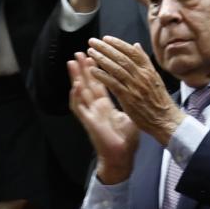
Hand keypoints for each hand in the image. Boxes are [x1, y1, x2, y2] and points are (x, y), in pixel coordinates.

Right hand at [68, 52, 139, 184]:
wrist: (122, 156)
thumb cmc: (126, 138)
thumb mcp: (130, 115)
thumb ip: (130, 100)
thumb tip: (137, 90)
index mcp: (105, 105)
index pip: (100, 83)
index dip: (97, 70)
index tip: (95, 55)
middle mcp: (96, 107)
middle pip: (88, 84)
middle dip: (83, 68)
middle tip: (79, 52)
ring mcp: (90, 114)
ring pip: (80, 92)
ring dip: (76, 77)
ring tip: (72, 62)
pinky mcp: (88, 122)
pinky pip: (80, 108)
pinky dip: (77, 96)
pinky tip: (76, 85)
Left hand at [85, 36, 183, 145]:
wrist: (165, 119)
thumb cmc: (160, 100)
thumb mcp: (155, 77)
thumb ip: (145, 62)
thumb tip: (136, 45)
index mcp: (149, 70)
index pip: (133, 52)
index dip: (118, 44)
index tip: (106, 38)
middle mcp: (142, 76)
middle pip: (122, 57)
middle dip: (106, 48)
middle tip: (92, 41)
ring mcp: (135, 86)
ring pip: (116, 69)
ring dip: (101, 59)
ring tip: (90, 52)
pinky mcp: (128, 98)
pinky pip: (113, 84)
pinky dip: (102, 76)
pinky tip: (92, 70)